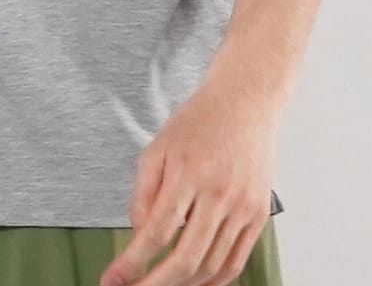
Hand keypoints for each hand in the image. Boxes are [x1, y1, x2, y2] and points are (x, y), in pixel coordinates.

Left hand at [98, 73, 281, 285]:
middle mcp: (219, 194)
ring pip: (211, 267)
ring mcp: (242, 207)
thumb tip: (139, 234)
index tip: (112, 280)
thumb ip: (143, 192)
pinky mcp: (258, 215)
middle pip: (185, 259)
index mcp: (188, 174)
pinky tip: (194, 282)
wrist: (245, 103)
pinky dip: (214, 280)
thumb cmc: (198, 122)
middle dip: (155, 285)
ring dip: (183, 285)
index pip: (156, 233)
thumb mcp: (157, 147)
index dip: (132, 263)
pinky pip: (236, 262)